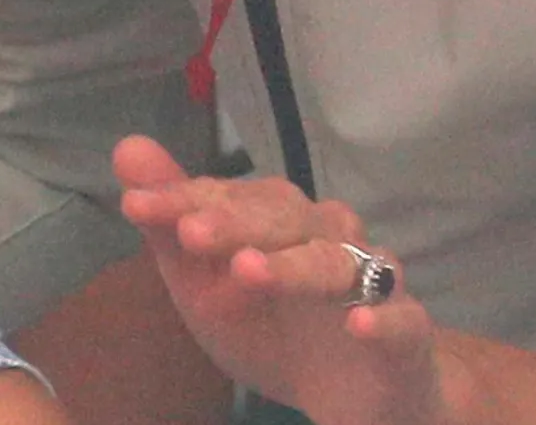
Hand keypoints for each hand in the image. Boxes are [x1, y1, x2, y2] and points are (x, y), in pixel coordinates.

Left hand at [114, 136, 444, 424]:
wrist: (356, 388)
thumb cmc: (274, 324)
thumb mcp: (208, 284)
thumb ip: (172, 223)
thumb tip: (128, 147)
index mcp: (279, 220)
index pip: (230, 197)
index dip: (185, 199)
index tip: (136, 206)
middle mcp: (328, 237)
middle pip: (285, 218)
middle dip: (237, 223)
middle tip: (192, 234)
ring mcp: (371, 282)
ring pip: (337, 262)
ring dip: (294, 267)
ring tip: (248, 272)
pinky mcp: (406, 333)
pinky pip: (404, 320)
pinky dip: (384, 319)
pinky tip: (359, 325)